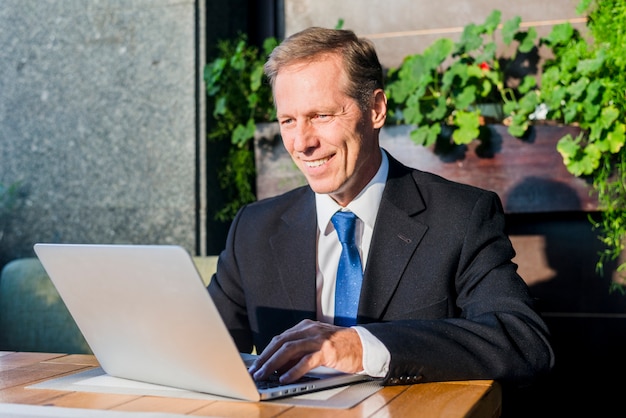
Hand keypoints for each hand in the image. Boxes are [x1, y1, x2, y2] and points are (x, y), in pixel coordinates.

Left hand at [248, 319, 363, 383]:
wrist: (364, 346)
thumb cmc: (340, 348)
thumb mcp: (316, 345)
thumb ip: (299, 352)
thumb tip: (278, 367)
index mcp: (305, 327)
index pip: (279, 339)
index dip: (265, 352)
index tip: (255, 364)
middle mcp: (309, 329)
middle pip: (280, 342)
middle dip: (265, 358)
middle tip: (254, 371)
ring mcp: (318, 338)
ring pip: (289, 350)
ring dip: (273, 364)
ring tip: (264, 375)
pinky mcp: (327, 350)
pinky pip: (306, 360)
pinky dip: (293, 370)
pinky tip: (285, 378)